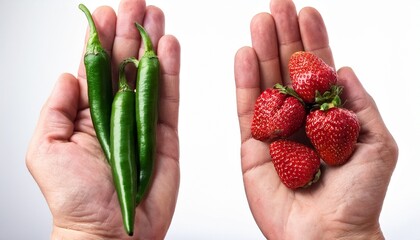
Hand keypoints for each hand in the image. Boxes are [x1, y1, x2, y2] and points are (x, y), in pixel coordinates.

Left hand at [26, 0, 179, 238]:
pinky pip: (169, 98)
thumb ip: (55, 109)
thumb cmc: (73, 200)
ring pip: (149, 75)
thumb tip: (68, 75)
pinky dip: (171, 72)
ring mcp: (142, 122)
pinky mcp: (165, 135)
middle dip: (129, 32)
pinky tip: (171, 48)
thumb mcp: (44, 150)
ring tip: (156, 17)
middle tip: (137, 3)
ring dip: (152, 45)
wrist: (109, 234)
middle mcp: (115, 114)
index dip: (99, 40)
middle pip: (124, 65)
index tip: (105, 13)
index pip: (94, 68)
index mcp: (86, 115)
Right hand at [234, 0, 397, 238]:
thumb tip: (342, 69)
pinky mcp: (251, 147)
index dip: (312, 40)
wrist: (327, 237)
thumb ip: (358, 104)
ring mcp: (274, 130)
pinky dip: (244, 82)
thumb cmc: (358, 197)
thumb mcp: (377, 143)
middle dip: (283, 36)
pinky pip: (247, 109)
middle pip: (288, 70)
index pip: (318, 70)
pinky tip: (244, 55)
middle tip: (276, 5)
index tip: (306, 11)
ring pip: (266, 84)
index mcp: (328, 116)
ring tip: (260, 21)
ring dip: (263, 50)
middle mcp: (299, 118)